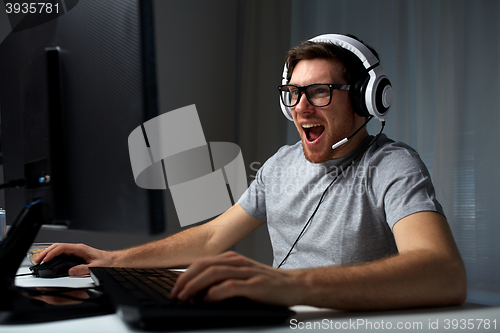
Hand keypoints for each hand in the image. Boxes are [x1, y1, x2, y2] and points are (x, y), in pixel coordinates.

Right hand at [35, 243, 113, 275]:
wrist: (113, 261)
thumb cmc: (107, 262)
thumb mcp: (96, 267)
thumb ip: (83, 269)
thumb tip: (71, 272)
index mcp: (81, 249)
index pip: (62, 248)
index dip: (52, 253)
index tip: (45, 259)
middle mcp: (77, 249)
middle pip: (57, 247)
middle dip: (46, 252)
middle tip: (38, 261)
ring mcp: (76, 251)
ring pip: (58, 249)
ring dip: (48, 254)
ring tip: (41, 261)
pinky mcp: (76, 255)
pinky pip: (62, 254)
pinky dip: (53, 256)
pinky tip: (49, 261)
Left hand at [171, 251, 300, 305]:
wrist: (293, 284)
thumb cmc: (266, 283)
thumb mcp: (241, 276)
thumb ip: (222, 279)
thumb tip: (198, 291)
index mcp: (231, 259)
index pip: (202, 262)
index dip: (185, 275)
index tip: (175, 288)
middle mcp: (237, 262)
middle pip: (204, 265)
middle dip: (186, 280)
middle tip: (175, 293)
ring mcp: (246, 272)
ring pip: (214, 273)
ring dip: (196, 285)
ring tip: (186, 297)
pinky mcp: (255, 285)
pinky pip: (231, 285)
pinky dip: (216, 292)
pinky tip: (208, 298)